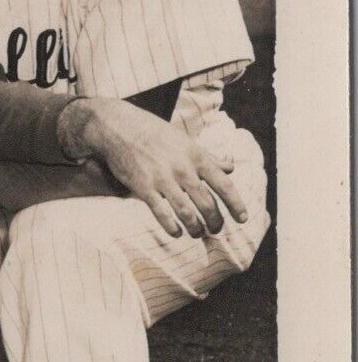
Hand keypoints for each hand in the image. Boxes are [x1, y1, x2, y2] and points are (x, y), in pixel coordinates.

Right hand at [63, 98, 247, 238]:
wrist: (119, 128)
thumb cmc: (154, 132)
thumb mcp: (185, 140)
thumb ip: (209, 156)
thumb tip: (230, 166)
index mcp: (197, 156)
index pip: (224, 185)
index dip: (236, 204)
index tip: (242, 218)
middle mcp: (183, 170)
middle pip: (207, 204)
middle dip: (215, 221)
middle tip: (216, 229)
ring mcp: (163, 180)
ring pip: (187, 213)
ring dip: (196, 228)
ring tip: (197, 234)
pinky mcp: (143, 187)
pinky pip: (161, 213)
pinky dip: (171, 227)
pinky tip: (176, 232)